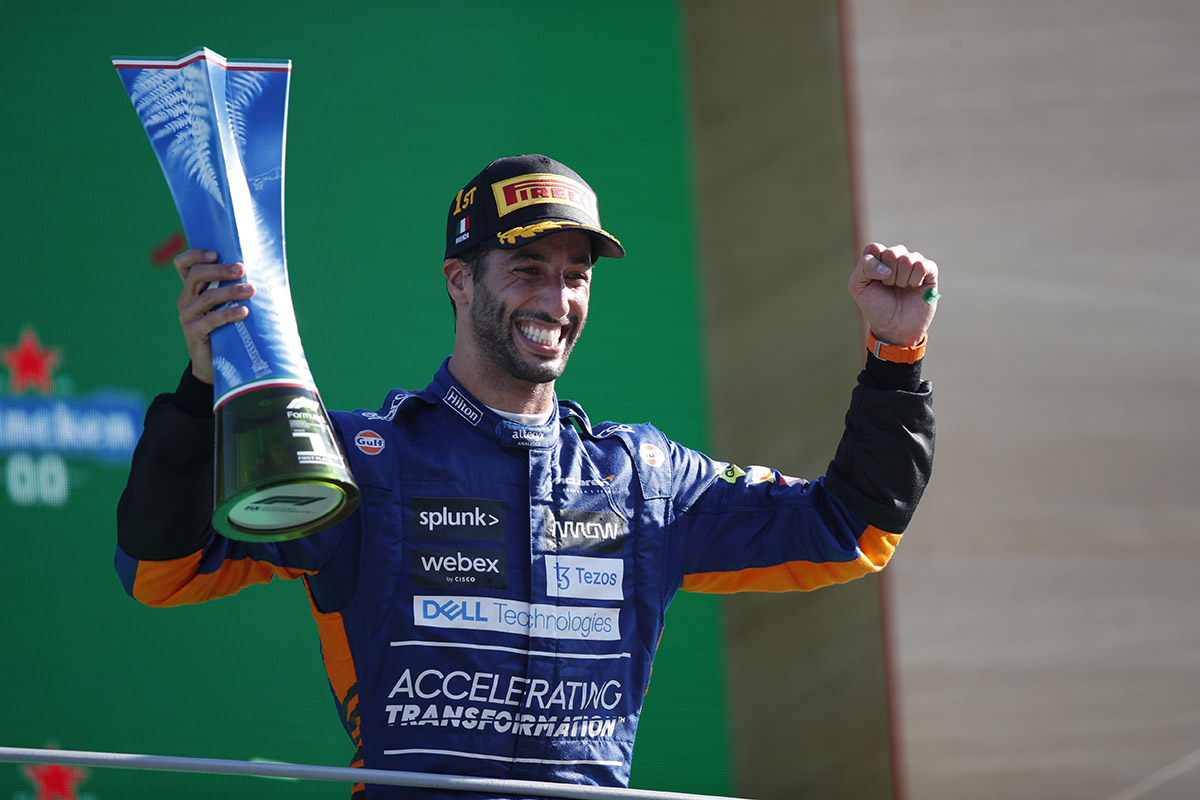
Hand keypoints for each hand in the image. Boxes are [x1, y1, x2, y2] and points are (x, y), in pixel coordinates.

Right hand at [173, 248, 254, 384]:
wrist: (216, 365)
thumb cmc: (229, 330)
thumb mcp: (228, 306)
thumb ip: (235, 289)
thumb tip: (264, 270)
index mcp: (192, 289)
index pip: (184, 264)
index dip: (195, 255)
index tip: (216, 254)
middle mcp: (186, 299)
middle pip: (197, 275)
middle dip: (221, 270)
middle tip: (242, 269)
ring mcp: (187, 316)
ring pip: (207, 296)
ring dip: (231, 291)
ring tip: (251, 290)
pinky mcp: (193, 332)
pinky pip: (210, 319)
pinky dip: (228, 314)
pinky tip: (244, 312)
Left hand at [847, 243, 937, 345]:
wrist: (895, 327)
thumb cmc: (876, 307)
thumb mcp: (857, 287)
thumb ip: (864, 267)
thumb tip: (887, 267)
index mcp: (877, 258)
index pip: (874, 248)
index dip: (873, 266)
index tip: (874, 281)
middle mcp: (896, 258)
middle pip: (892, 252)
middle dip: (888, 275)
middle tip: (889, 287)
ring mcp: (913, 264)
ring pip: (907, 259)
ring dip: (901, 279)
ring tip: (901, 289)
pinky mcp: (929, 272)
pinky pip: (922, 265)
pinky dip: (915, 279)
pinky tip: (914, 287)